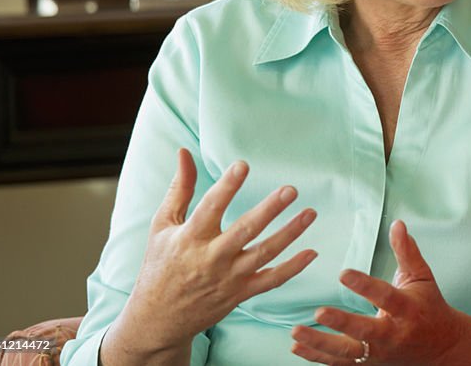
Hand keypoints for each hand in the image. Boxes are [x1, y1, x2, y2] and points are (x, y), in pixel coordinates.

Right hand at [110, 149, 317, 357]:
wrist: (158, 319)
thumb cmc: (160, 264)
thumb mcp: (162, 225)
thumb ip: (179, 188)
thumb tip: (185, 152)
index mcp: (190, 237)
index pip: (210, 207)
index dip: (227, 186)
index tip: (243, 165)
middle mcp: (211, 258)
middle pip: (245, 231)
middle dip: (269, 210)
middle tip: (290, 190)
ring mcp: (228, 278)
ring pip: (264, 254)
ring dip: (290, 233)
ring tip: (311, 213)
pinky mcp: (240, 294)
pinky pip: (271, 281)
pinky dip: (293, 268)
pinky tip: (312, 252)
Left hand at [291, 220, 462, 364]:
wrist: (442, 348)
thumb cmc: (430, 307)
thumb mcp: (422, 277)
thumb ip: (407, 251)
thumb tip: (397, 223)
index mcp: (406, 309)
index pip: (384, 296)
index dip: (365, 285)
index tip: (344, 273)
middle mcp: (392, 334)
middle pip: (364, 331)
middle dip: (341, 323)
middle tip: (319, 312)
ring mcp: (379, 353)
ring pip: (347, 353)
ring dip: (320, 344)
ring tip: (296, 332)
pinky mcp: (369, 365)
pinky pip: (340, 364)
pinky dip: (317, 357)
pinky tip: (296, 346)